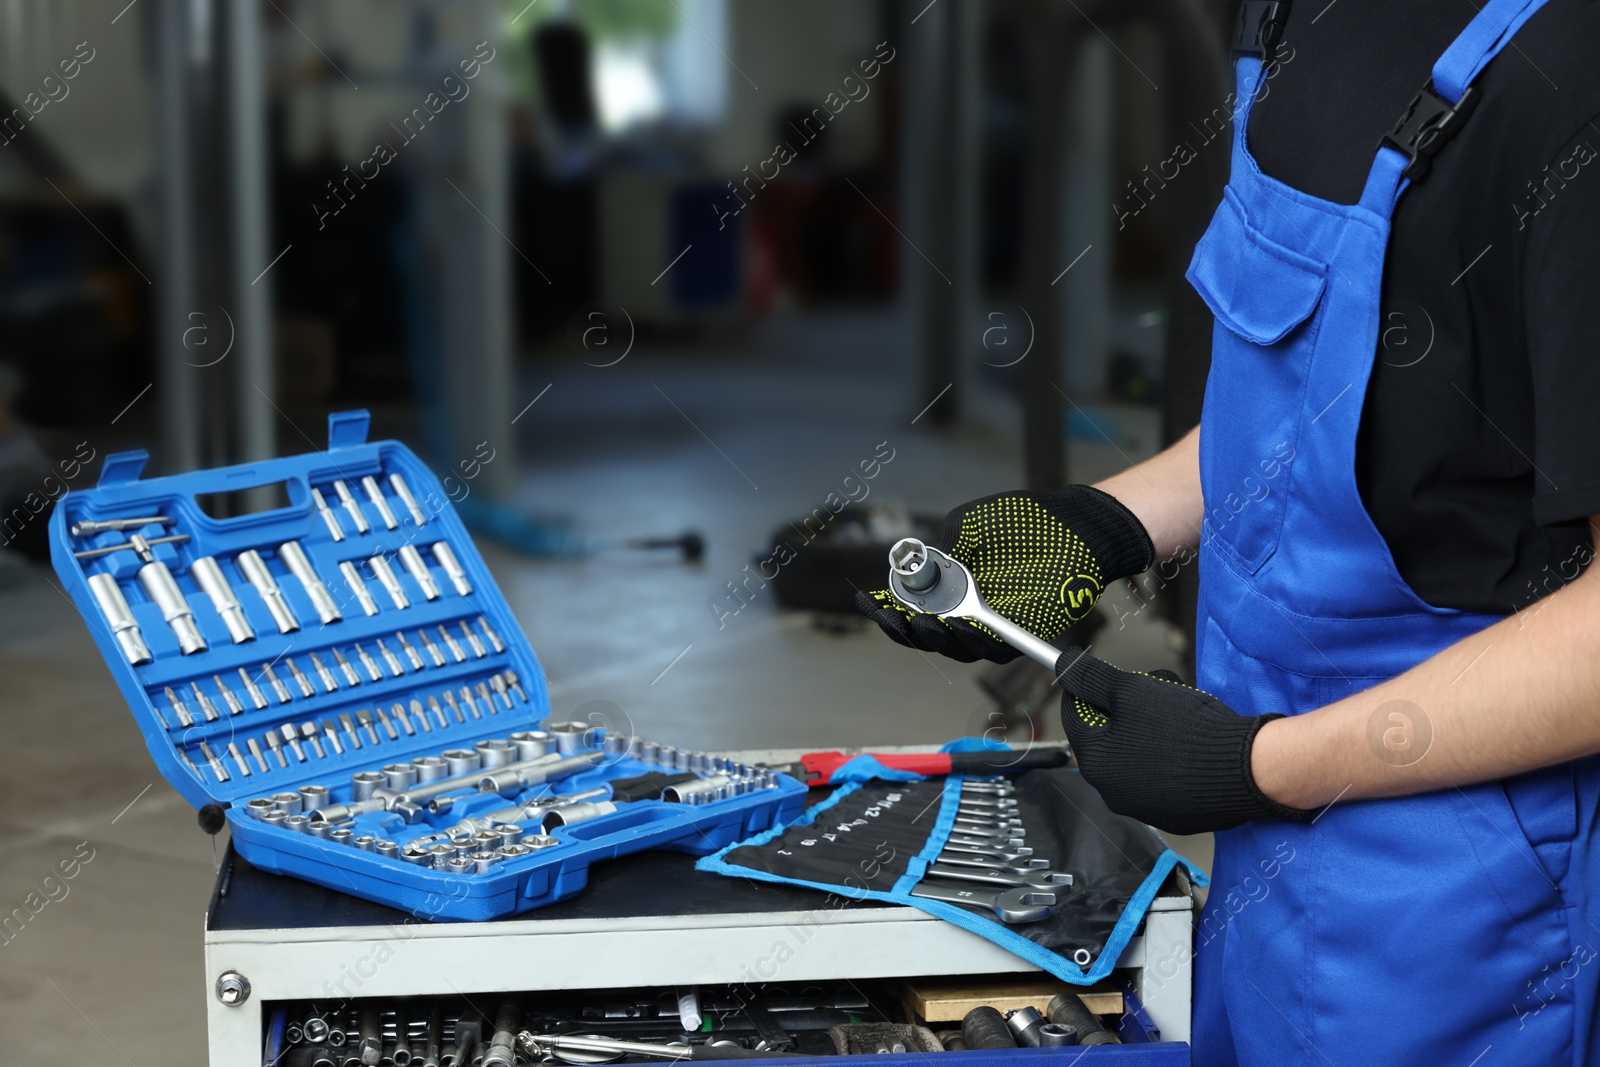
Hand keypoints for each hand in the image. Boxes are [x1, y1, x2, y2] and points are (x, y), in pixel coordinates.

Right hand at [856, 486, 1153, 662]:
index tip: (866, 600)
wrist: (1075, 527)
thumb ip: (944, 548)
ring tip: (927, 622)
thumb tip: (919, 568)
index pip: (909, 606)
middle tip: (896, 617)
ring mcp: (991, 626)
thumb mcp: (970, 525)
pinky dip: (974, 639)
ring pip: (955, 647)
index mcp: (948, 586)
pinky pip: (992, 648)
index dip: (885, 609)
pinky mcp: (1019, 635)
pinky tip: (963, 624)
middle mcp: (965, 610)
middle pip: (925, 635)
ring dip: (937, 637)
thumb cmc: (1024, 522)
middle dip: (905, 628)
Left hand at [1055, 648, 1309, 834]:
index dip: (1084, 687)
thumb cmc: (1186, 729)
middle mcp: (1114, 793)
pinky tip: (1193, 742)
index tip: (1096, 673)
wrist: (1247, 769)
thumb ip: (1091, 678)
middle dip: (1125, 707)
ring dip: (1149, 730)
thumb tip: (1063, 665)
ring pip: (1136, 755)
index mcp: (1096, 764)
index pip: (1073, 715)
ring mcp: (1146, 808)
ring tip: (1180, 712)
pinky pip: (1164, 777)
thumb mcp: (1131, 690)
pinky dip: (1171, 757)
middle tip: (1152, 691)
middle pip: (1107, 736)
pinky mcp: (1177, 816)